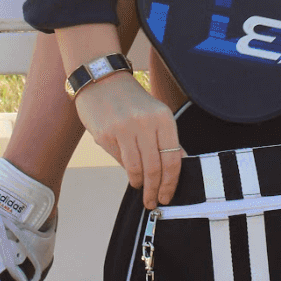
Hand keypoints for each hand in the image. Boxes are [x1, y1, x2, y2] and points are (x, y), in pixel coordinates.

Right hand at [73, 72, 182, 209]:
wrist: (101, 79)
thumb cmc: (131, 100)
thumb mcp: (156, 113)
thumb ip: (166, 139)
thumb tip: (179, 166)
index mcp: (163, 117)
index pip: (172, 158)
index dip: (171, 182)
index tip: (168, 196)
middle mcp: (145, 123)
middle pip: (154, 168)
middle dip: (154, 190)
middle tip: (152, 202)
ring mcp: (123, 128)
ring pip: (136, 168)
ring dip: (139, 183)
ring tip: (139, 187)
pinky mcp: (105, 134)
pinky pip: (118, 160)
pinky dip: (125, 168)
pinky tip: (128, 169)